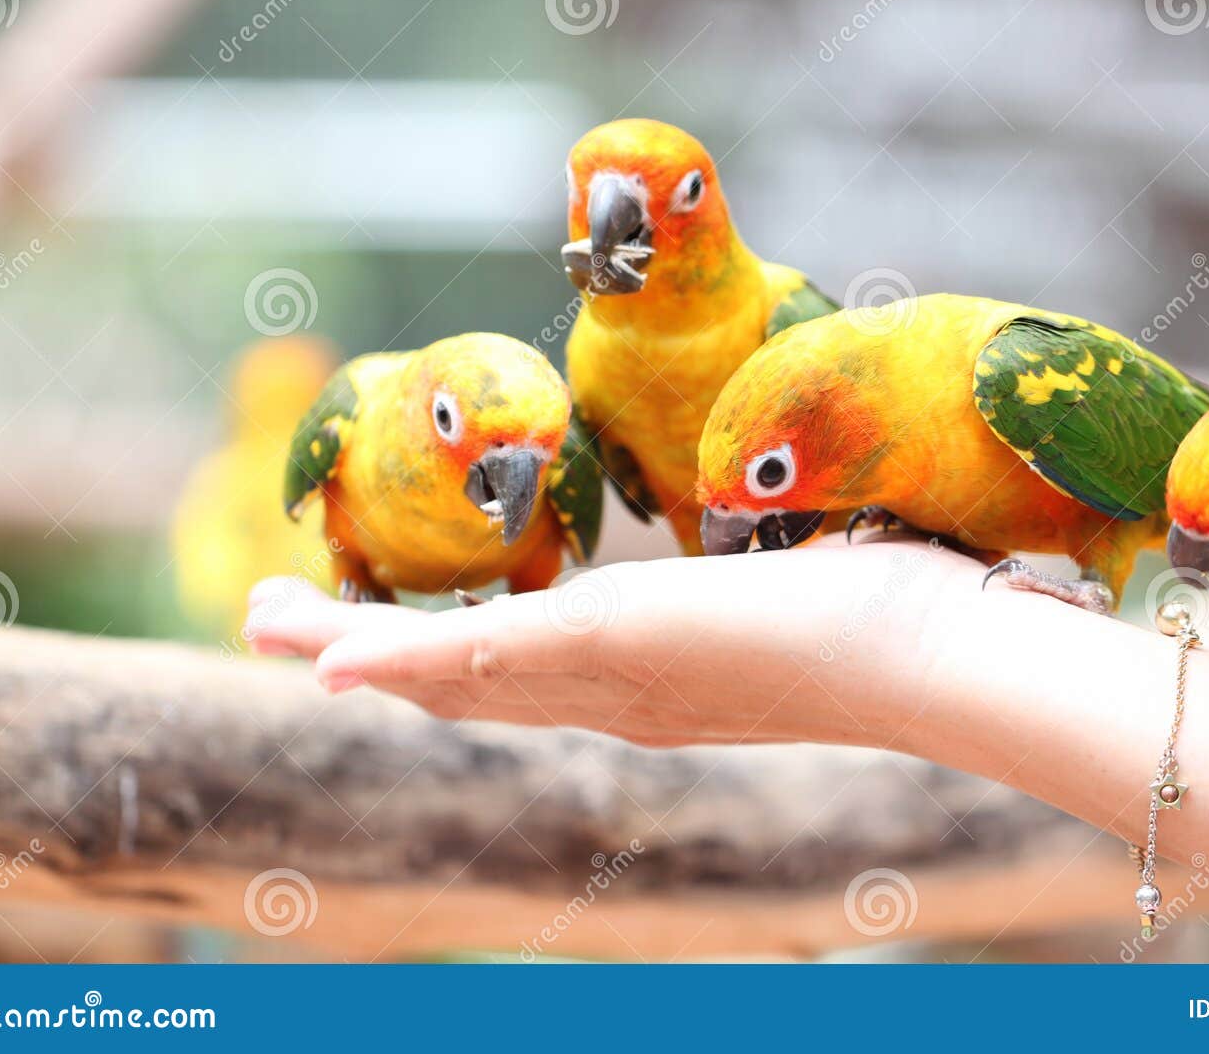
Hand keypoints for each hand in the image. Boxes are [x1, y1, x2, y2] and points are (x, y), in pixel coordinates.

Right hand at [247, 534, 982, 748]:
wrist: (945, 654)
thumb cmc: (906, 608)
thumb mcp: (807, 567)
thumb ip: (777, 552)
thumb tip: (806, 511)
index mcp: (658, 679)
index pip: (531, 671)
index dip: (450, 657)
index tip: (392, 640)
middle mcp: (620, 697)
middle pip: (462, 683)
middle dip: (368, 658)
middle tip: (281, 636)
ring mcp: (609, 679)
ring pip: (446, 673)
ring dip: (350, 651)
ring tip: (263, 625)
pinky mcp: (612, 645)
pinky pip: (474, 659)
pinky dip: (389, 661)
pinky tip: (321, 661)